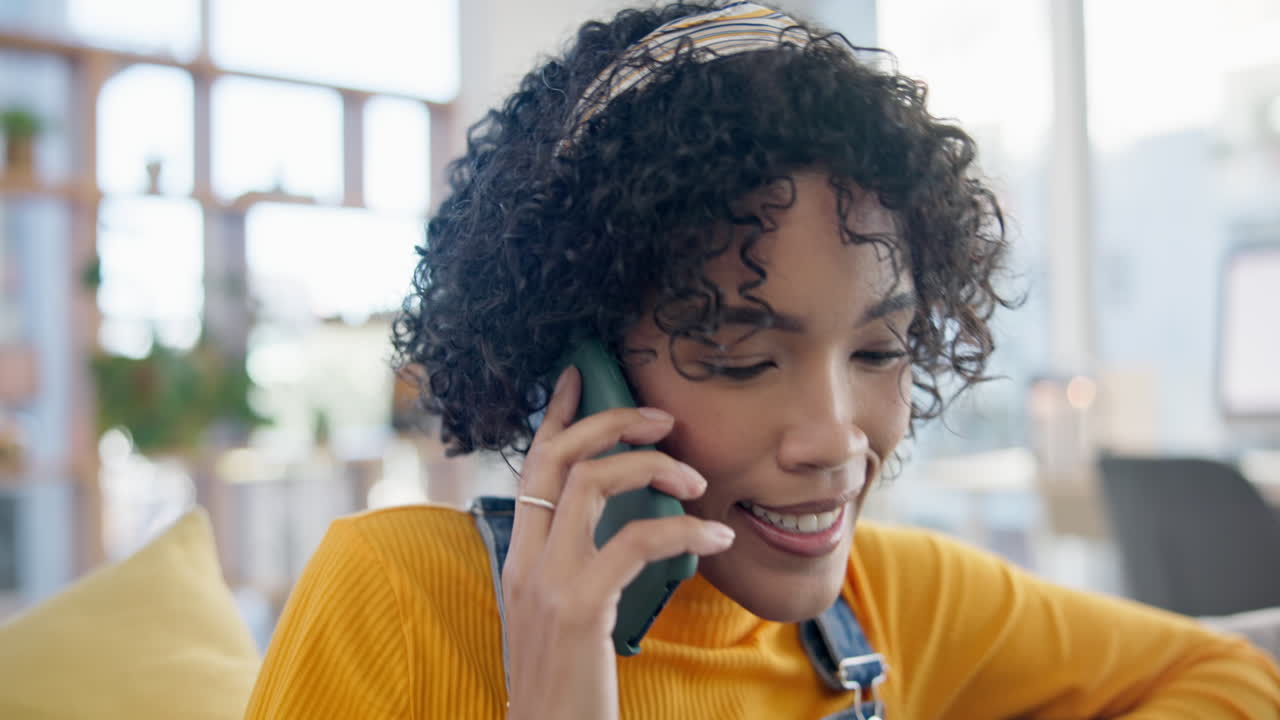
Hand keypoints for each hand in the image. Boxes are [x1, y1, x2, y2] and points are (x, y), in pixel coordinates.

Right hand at [502, 366, 734, 719]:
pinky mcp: (578, 610)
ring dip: (651, 467)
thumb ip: (579, 574)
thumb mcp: (565, 622)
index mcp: (519, 561)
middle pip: (556, 458)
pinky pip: (635, 541)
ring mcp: (545, 584)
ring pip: (590, 483)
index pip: (532, 469)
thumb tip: (623, 535)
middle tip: (661, 416)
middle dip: (609, 421)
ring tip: (696, 479)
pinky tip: (717, 537)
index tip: (579, 376)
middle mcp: (524, 563)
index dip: (555, 417)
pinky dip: (683, 529)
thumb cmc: (569, 690)